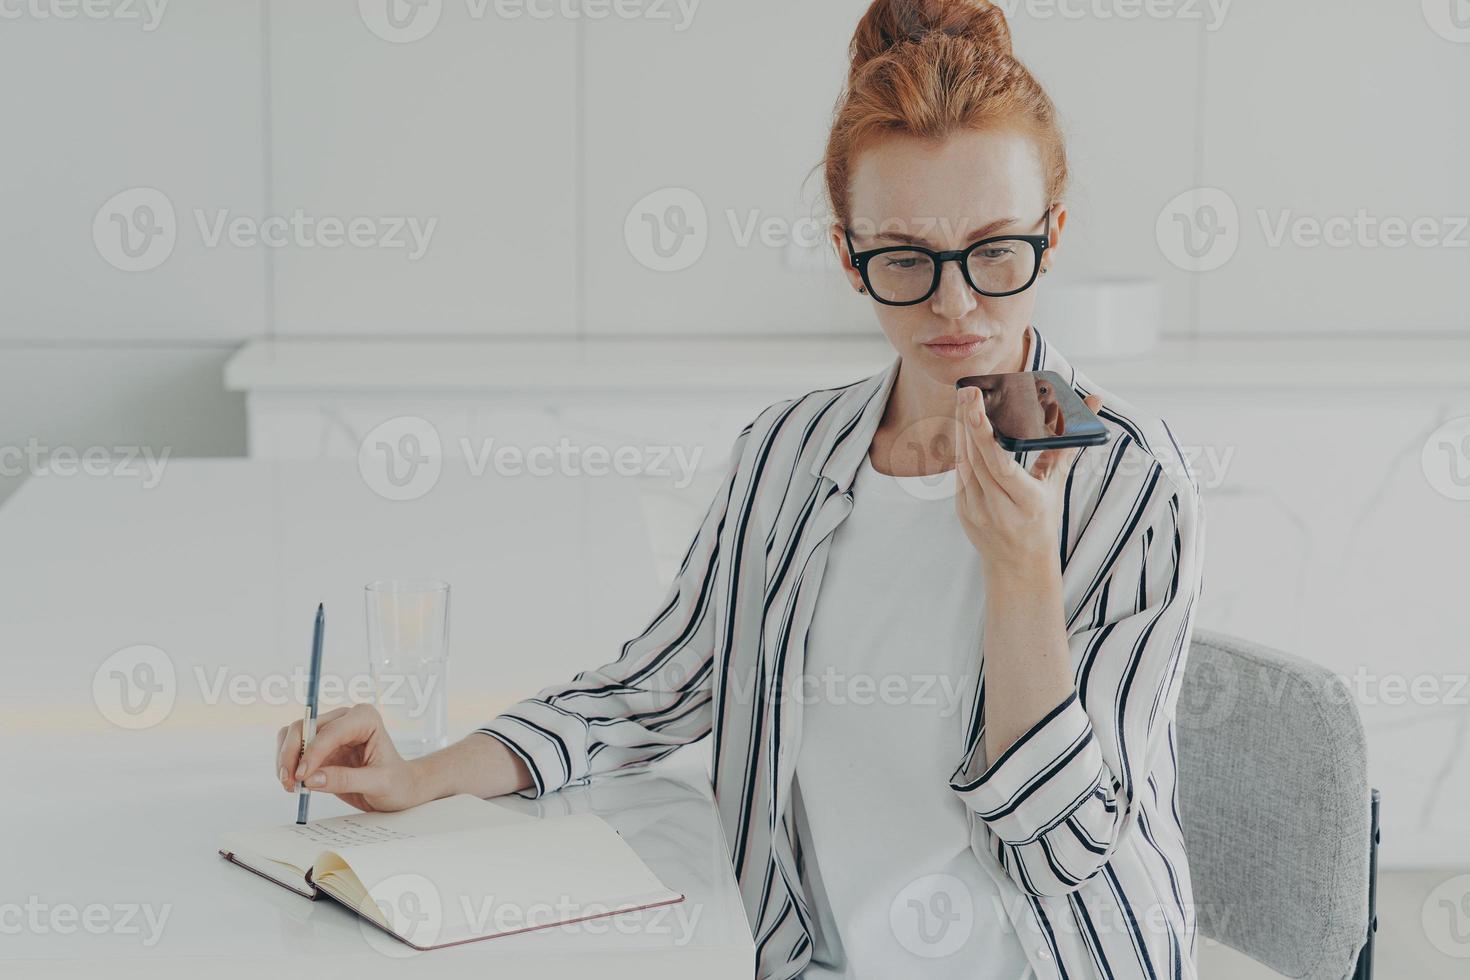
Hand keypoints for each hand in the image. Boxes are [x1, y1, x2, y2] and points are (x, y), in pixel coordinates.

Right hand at [275, 703, 424, 812]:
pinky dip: (287, 765)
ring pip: (293, 735)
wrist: (399, 789)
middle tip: (289, 782)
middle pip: (304, 727)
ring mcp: (330, 731)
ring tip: (290, 785)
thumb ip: (346, 780)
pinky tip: (293, 784)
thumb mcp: (378, 783)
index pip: (330, 731)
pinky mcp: (319, 748)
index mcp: (365, 718)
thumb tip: (311, 778)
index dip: (312, 752)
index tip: (302, 776)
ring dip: (285, 759)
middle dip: (292, 754)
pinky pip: (293, 750)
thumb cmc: (396, 782)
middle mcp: (345, 719)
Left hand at [953, 385, 1102, 573]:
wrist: (1019, 566)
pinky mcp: (962, 510)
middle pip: (977, 457)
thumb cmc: (1042, 522)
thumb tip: (1093, 404)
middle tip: (968, 389)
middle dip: (969, 421)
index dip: (984, 434)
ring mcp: (975, 510)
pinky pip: (960, 473)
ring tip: (964, 400)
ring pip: (964, 462)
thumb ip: (1066, 446)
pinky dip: (961, 448)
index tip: (975, 407)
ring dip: (962, 430)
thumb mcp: (1056, 487)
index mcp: (1027, 501)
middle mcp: (998, 507)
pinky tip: (962, 428)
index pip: (999, 463)